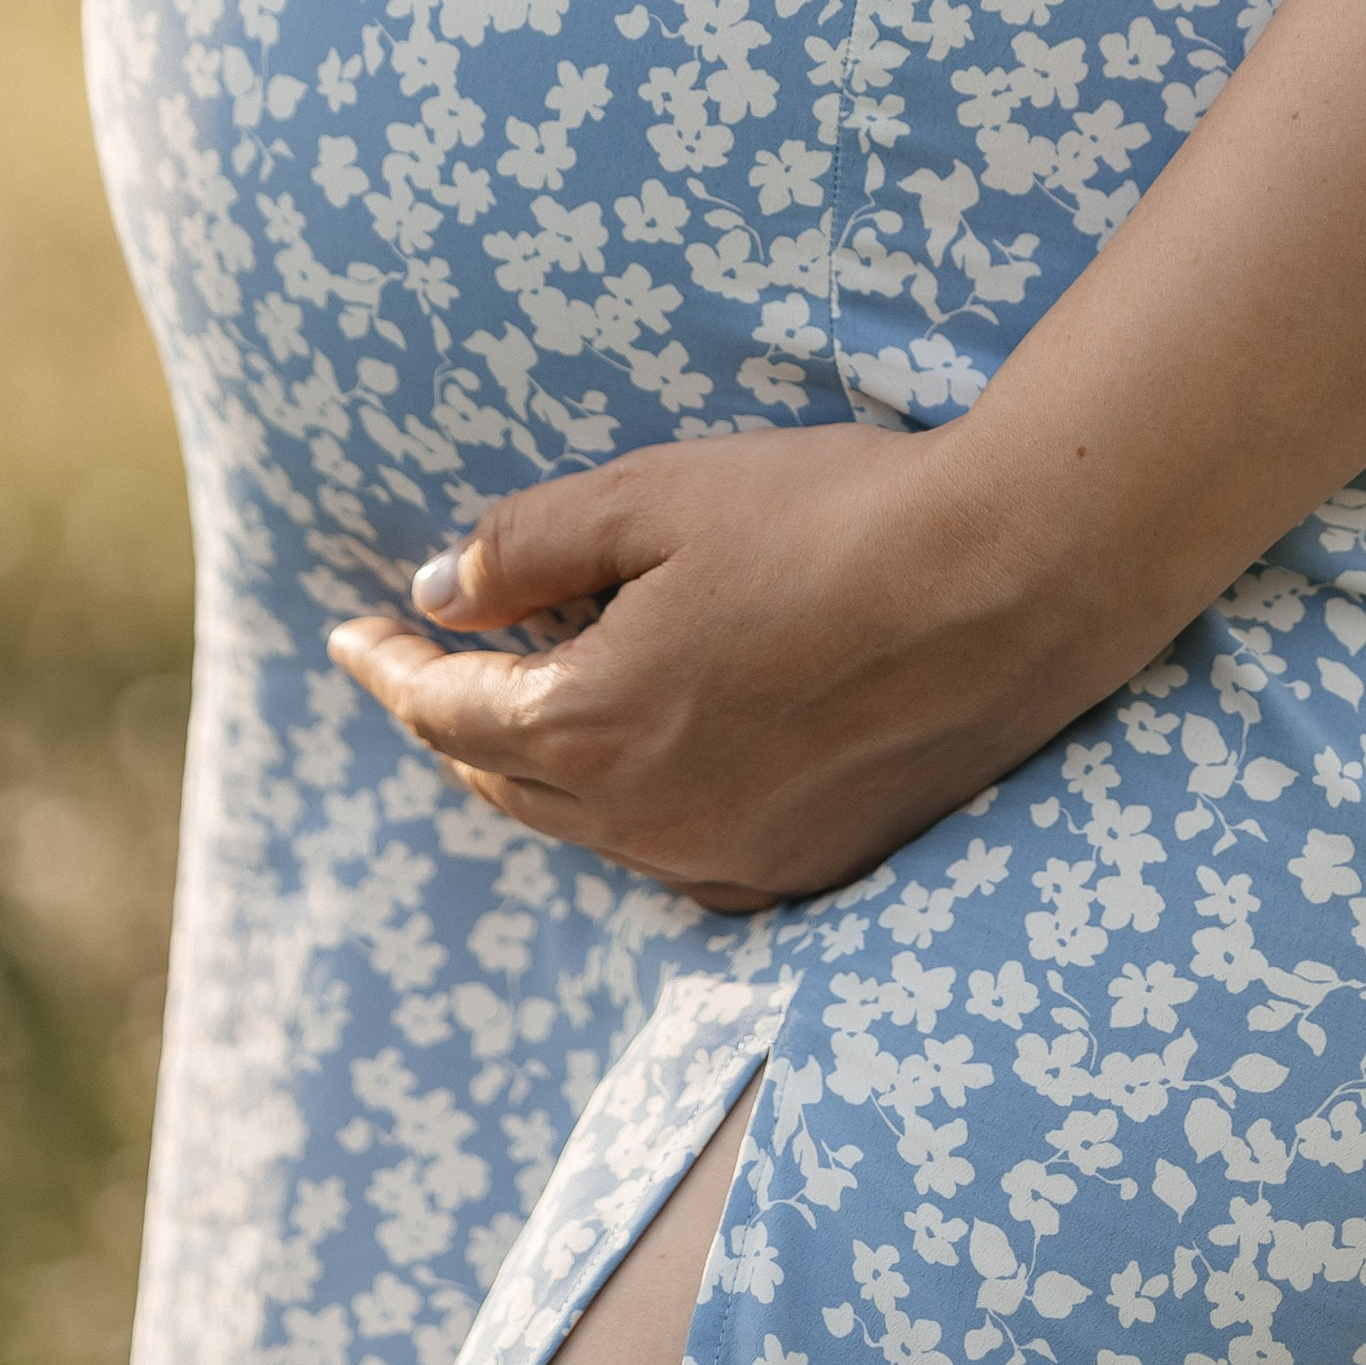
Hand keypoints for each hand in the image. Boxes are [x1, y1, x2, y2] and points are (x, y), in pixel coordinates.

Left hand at [325, 424, 1138, 908]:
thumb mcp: (656, 495)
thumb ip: (528, 544)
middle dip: (453, 716)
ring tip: (541, 687)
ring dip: (545, 759)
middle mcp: (649, 823)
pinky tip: (657, 742)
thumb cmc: (832, 516)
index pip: (442, 711)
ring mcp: (732, 859)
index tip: (350, 629)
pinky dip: (635, 799)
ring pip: (589, 823)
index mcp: (592, 728)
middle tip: (433, 654)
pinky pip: (677, 848)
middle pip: (502, 781)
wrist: (1015, 577)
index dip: (388, 663)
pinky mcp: (808, 868)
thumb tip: (439, 588)